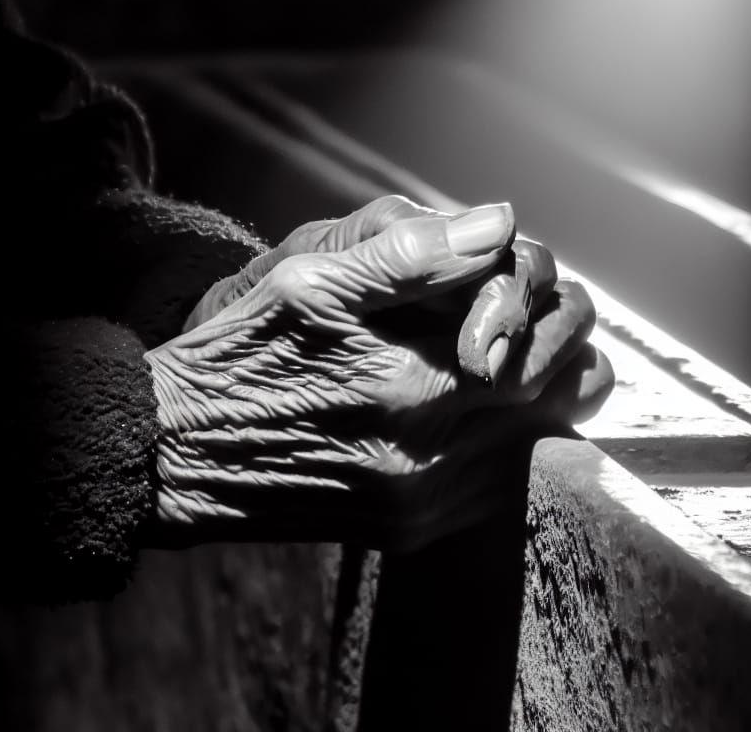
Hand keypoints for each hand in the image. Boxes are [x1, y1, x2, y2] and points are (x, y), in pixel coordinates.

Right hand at [147, 198, 612, 549]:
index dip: (555, 306)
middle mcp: (431, 454)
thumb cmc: (244, 354)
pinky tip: (497, 410)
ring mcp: (426, 501)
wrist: (181, 452)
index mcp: (413, 383)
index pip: (538, 341)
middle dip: (570, 344)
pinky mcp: (413, 528)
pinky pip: (504, 487)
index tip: (545, 284)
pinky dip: (520, 442)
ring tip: (538, 356)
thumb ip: (412, 254)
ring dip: (556, 395)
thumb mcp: (312, 280)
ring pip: (544, 446)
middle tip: (558, 312)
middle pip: (556, 396)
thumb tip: (498, 223)